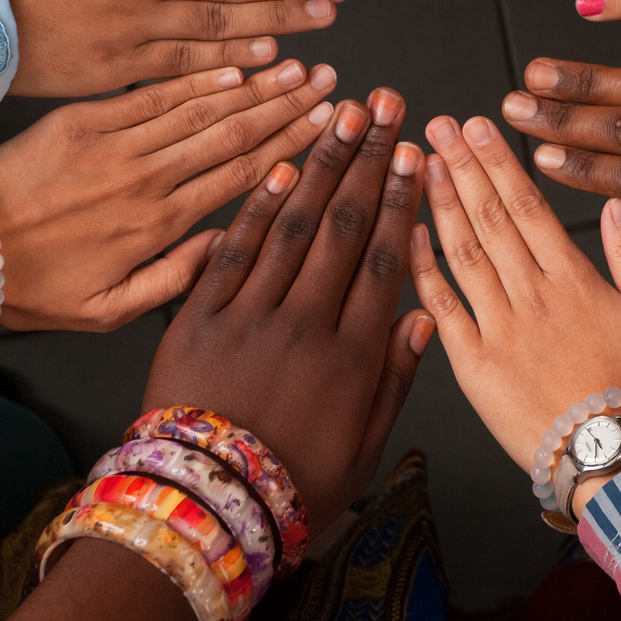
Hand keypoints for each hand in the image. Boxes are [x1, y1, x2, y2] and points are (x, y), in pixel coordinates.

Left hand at [0, 59, 338, 330]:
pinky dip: (196, 77)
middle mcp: (145, 178)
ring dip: (254, 84)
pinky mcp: (83, 119)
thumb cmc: (33, 287)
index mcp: (157, 225)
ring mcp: (115, 143)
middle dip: (288, 103)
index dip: (292, 144)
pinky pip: (153, 94)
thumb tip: (228, 243)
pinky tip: (232, 64)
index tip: (328, 123)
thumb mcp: (108, 311)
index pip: (243, 174)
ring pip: (201, 107)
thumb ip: (176, 278)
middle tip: (330, 81)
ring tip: (295, 64)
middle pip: (234, 132)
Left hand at [142, 88, 431, 531]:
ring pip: (292, 225)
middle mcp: (306, 326)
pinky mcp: (197, 319)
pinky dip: (257, 205)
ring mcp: (249, 317)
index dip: (402, 200)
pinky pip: (231, 250)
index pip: (384, 259)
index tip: (415, 154)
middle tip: (385, 107)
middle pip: (344, 227)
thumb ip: (395, 379)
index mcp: (351, 358)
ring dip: (321, 164)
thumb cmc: (289, 490)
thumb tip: (423, 316)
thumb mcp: (363, 449)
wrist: (202, 513)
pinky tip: (279, 166)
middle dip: (368, 160)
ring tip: (341, 115)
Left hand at [408, 114, 620, 474]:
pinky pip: (442, 305)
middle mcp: (532, 294)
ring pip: (462, 250)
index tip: (478, 127)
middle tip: (439, 125)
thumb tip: (619, 203)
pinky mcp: (474, 363)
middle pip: (490, 216)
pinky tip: (410, 231)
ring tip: (422, 161)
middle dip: (464, 165)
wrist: (613, 459)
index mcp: (574, 279)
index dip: (500, 162)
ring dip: (440, 201)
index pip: (528, 205)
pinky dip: (423, 266)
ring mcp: (499, 327)